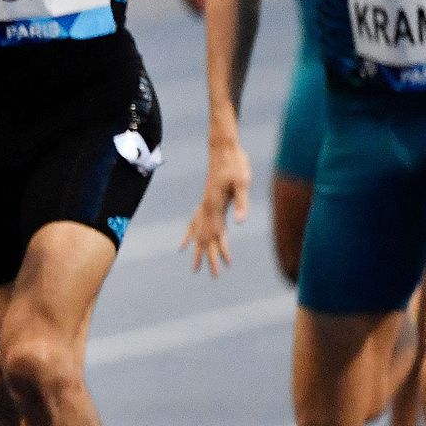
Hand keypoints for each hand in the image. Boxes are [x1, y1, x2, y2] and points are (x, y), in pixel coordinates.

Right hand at [183, 136, 251, 275]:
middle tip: (213, 277)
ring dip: (197, 251)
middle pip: (205, 239)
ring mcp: (205, 205)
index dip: (221, 252)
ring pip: (198, 234)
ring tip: (194, 267)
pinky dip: (189, 235)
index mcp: (214, 207)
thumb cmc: (235, 164)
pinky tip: (183, 244)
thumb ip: (242, 203)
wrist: (223, 148)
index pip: (217, 235)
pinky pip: (194, 223)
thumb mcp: (243, 183)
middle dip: (208, 258)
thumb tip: (240, 224)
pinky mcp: (207, 200)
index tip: (224, 268)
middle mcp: (206, 208)